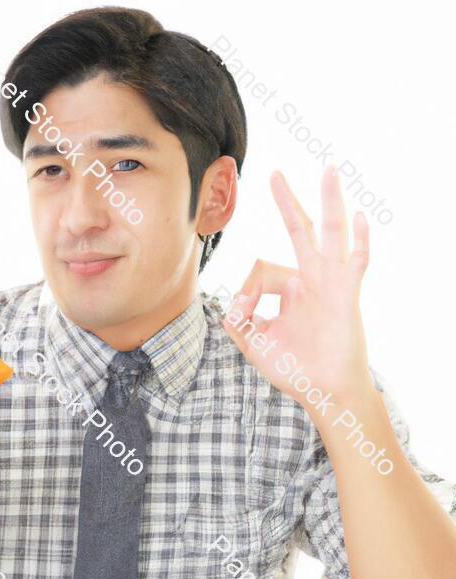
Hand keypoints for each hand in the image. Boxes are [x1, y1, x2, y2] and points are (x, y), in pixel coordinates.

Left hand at [222, 165, 374, 410]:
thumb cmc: (293, 368)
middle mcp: (311, 278)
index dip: (247, 289)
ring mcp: (331, 283)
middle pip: (299, 230)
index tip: (244, 310)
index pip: (261, 269)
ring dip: (329, 201)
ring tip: (328, 170)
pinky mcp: (347, 295)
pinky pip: (356, 261)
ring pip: (330, 233)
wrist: (322, 391)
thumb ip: (237, 320)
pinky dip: (359, 240)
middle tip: (274, 174)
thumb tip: (235, 298)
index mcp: (289, 288)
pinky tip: (359, 216)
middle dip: (287, 202)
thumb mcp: (253, 343)